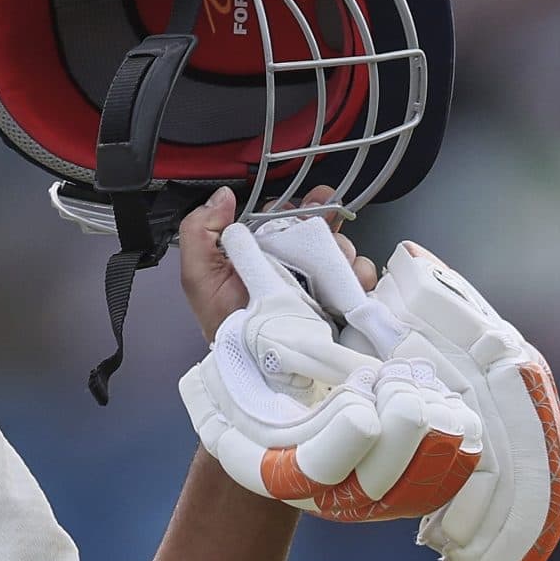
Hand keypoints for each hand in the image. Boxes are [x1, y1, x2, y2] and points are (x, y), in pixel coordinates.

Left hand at [177, 184, 376, 341]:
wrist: (251, 363)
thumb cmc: (223, 321)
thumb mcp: (198, 275)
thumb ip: (200, 231)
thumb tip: (222, 197)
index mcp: (258, 250)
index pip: (280, 217)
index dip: (294, 207)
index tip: (306, 205)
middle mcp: (289, 262)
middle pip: (316, 228)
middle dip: (325, 222)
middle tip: (323, 232)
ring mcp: (315, 281)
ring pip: (340, 249)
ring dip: (343, 249)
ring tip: (336, 265)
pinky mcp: (335, 299)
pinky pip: (358, 277)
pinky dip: (361, 274)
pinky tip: (352, 282)